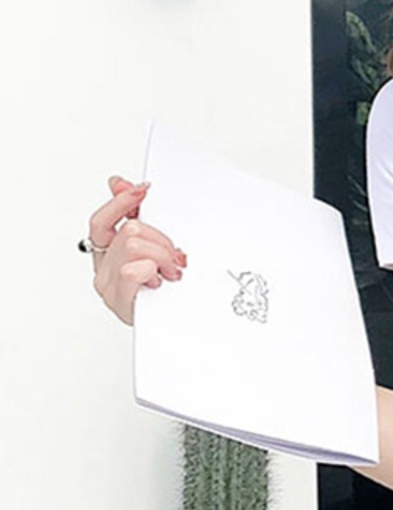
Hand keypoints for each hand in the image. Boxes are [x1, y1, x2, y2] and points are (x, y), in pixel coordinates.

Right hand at [88, 176, 186, 325]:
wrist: (174, 326)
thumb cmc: (163, 289)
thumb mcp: (154, 246)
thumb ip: (136, 215)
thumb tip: (119, 183)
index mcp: (107, 253)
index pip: (101, 221)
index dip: (120, 203)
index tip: (142, 190)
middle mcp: (103, 269)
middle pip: (128, 232)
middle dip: (160, 239)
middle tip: (175, 256)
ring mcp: (109, 286)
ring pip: (133, 247)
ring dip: (161, 256)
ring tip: (172, 271)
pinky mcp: (120, 301)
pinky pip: (132, 270)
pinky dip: (152, 271)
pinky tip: (161, 281)